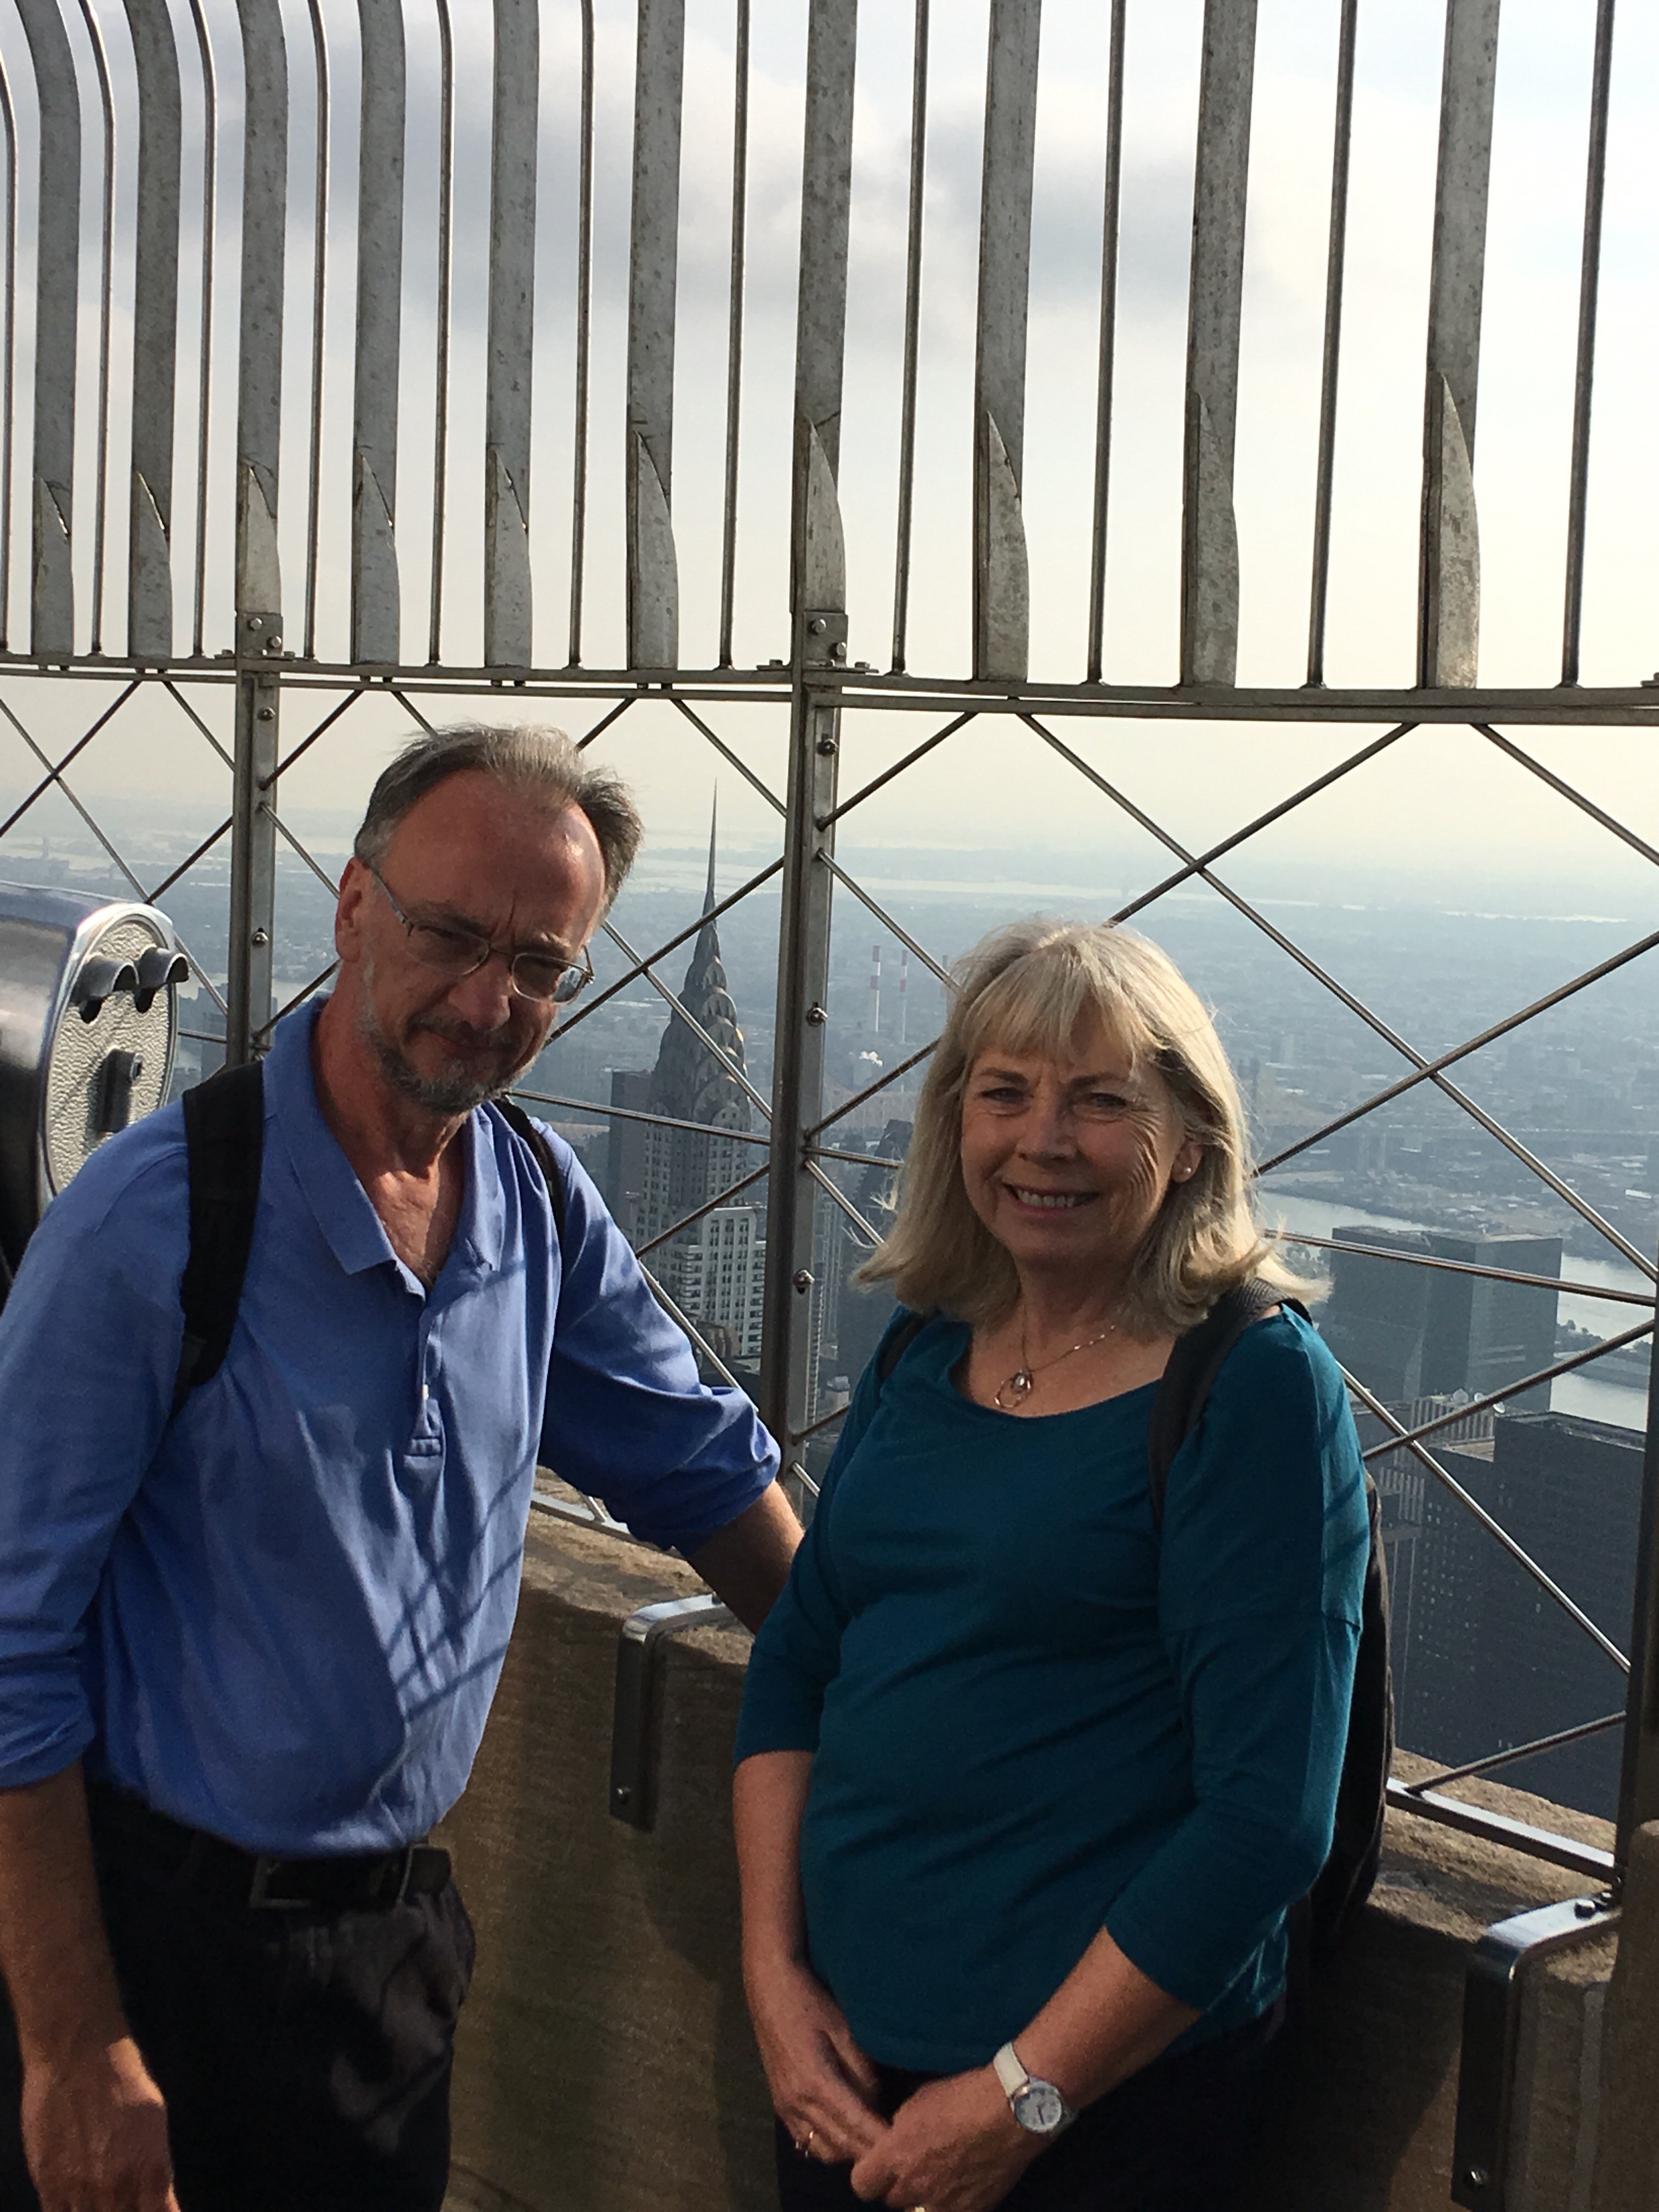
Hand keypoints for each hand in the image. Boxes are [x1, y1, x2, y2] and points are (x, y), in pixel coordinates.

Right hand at [21, 2035, 178, 2211]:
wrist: (78, 2053)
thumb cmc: (123, 2077)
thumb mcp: (155, 2119)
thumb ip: (156, 2166)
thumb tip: (160, 2200)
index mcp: (151, 2169)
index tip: (151, 2210)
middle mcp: (117, 2185)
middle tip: (122, 2202)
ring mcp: (80, 2188)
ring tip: (100, 2201)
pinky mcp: (47, 2184)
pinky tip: (76, 2205)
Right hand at [744, 1950, 889, 2165]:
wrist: (770, 1990)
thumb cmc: (811, 2003)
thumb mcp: (844, 2030)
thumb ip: (863, 2072)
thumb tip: (877, 2104)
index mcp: (816, 2083)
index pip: (856, 2126)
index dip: (881, 2141)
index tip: (904, 2149)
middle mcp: (798, 2104)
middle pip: (841, 2146)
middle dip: (869, 2152)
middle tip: (896, 2149)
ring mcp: (785, 2108)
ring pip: (823, 2151)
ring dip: (849, 2152)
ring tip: (872, 2140)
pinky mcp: (780, 2107)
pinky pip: (806, 2142)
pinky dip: (828, 2146)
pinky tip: (845, 2134)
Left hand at [850, 2066, 1041, 2211]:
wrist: (1011, 2111)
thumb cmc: (964, 2096)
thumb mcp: (918, 2100)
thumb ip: (899, 2128)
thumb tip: (894, 2138)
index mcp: (895, 2157)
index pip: (861, 2184)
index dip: (868, 2172)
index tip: (878, 2161)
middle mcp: (915, 2187)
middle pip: (891, 2199)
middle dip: (898, 2183)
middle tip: (913, 2163)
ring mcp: (943, 2204)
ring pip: (917, 2211)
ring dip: (922, 2197)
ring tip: (938, 2174)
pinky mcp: (970, 2211)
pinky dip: (950, 2202)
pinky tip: (961, 2180)